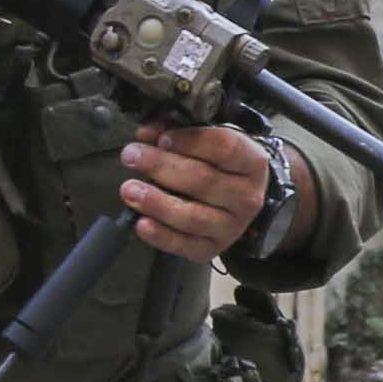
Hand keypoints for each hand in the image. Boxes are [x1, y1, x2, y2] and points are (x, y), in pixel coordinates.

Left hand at [120, 123, 276, 261]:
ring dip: (157, 202)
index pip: (225, 147)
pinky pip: (185, 245)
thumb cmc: (220, 166)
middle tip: (133, 156)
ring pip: (193, 216)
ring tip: (129, 190)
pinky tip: (142, 223)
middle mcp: (247, 197)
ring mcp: (232, 227)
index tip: (162, 138)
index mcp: (252, 163)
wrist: (238, 200)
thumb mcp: (210, 142)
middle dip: (162, 166)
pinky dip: (161, 235)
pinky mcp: (213, 248)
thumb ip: (179, 133)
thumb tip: (146, 134)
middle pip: (204, 180)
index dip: (190, 141)